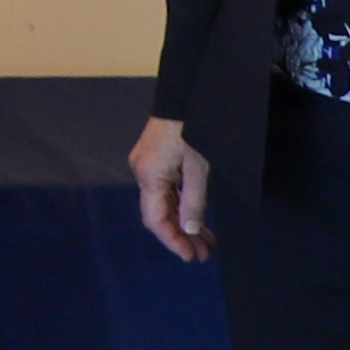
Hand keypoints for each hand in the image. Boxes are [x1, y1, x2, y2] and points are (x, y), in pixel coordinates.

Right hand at [129, 118, 213, 262]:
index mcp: (148, 176)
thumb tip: (190, 229)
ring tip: (206, 240)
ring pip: (164, 202)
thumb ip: (194, 201)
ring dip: (183, 221)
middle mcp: (142, 171)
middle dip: (182, 235)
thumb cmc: (193, 127)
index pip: (155, 220)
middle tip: (205, 254)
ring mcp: (147, 163)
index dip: (173, 241)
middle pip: (159, 213)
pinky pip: (166, 189)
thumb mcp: (199, 168)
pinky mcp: (156, 156)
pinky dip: (181, 205)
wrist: (187, 93)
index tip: (191, 257)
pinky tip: (195, 216)